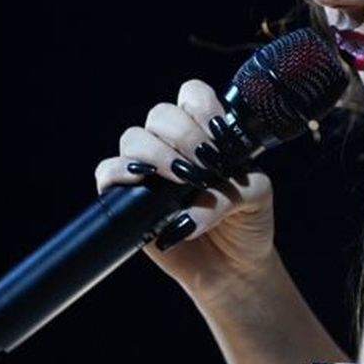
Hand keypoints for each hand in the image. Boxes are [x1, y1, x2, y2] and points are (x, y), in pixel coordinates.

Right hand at [94, 78, 275, 305]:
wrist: (234, 267)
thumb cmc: (247, 224)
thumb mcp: (256, 196)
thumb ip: (232, 188)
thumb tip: (192, 206)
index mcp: (206, 132)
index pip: (193, 96)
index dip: (203, 110)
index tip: (219, 140)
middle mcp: (174, 145)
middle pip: (160, 113)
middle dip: (183, 136)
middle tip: (204, 167)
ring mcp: (149, 168)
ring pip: (133, 138)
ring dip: (157, 154)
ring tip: (182, 180)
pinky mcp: (126, 197)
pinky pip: (107, 172)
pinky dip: (120, 173)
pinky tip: (144, 183)